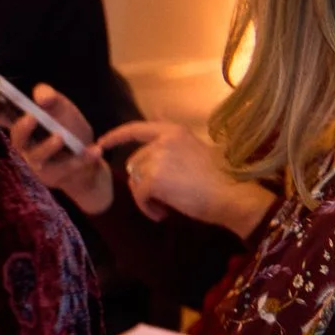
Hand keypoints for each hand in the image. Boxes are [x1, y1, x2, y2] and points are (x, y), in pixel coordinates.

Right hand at [0, 86, 112, 212]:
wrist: (88, 160)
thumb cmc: (69, 131)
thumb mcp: (64, 110)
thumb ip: (53, 99)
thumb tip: (41, 96)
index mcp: (22, 124)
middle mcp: (25, 144)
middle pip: (16, 138)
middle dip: (22, 128)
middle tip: (32, 117)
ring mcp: (37, 162)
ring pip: (37, 155)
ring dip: (48, 146)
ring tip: (61, 137)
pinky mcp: (53, 175)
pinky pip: (67, 166)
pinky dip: (82, 158)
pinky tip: (95, 150)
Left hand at [97, 121, 274, 235]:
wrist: (233, 196)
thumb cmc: (220, 178)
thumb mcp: (195, 150)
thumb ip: (171, 143)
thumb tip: (154, 120)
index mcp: (173, 131)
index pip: (136, 129)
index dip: (116, 136)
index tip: (100, 143)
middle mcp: (163, 141)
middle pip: (134, 163)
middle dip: (143, 182)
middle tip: (165, 197)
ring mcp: (157, 158)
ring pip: (135, 181)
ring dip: (146, 197)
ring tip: (167, 206)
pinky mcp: (153, 179)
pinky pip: (139, 196)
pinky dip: (148, 208)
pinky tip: (163, 213)